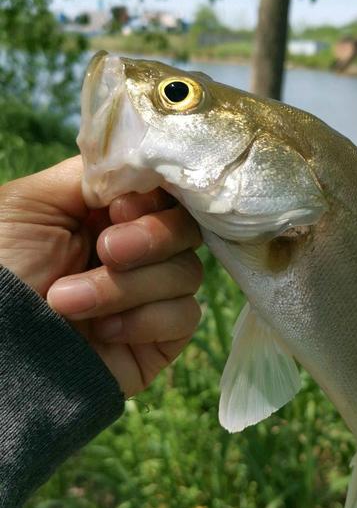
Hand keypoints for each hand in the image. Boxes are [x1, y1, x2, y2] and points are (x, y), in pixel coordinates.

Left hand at [0, 156, 202, 396]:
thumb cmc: (0, 268)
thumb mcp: (30, 204)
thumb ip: (90, 175)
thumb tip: (140, 169)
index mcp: (107, 215)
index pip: (164, 192)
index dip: (155, 196)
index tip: (118, 207)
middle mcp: (136, 251)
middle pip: (186, 228)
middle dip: (150, 237)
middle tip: (105, 251)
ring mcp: (151, 296)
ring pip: (187, 272)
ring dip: (126, 287)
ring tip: (68, 302)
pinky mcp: (161, 338)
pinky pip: (185, 315)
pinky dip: (145, 320)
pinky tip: (103, 332)